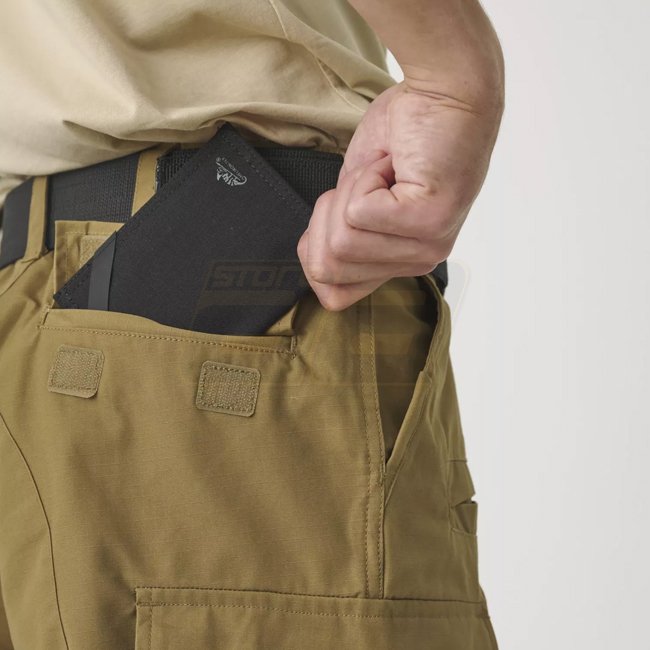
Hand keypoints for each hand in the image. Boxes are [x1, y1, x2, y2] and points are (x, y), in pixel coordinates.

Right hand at [297, 80, 501, 309]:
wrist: (444, 88)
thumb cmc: (402, 134)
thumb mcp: (354, 197)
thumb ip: (339, 238)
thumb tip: (315, 264)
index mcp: (400, 262)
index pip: (334, 297)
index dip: (315, 251)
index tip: (340, 210)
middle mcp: (419, 262)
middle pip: (329, 269)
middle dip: (329, 215)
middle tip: (367, 182)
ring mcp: (427, 246)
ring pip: (342, 241)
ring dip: (350, 191)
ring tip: (385, 170)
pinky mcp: (428, 221)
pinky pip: (359, 212)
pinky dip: (364, 177)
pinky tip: (395, 164)